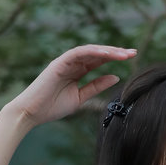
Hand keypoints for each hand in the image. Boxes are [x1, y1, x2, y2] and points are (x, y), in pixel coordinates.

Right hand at [7, 44, 137, 128]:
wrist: (31, 113)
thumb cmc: (52, 107)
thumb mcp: (80, 97)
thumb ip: (96, 86)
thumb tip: (116, 77)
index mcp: (77, 71)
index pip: (99, 61)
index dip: (115, 58)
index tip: (132, 58)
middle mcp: (73, 63)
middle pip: (98, 53)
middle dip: (116, 52)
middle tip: (133, 52)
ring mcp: (65, 61)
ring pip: (90, 51)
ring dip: (107, 51)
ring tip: (124, 54)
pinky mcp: (59, 62)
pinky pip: (78, 53)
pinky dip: (92, 52)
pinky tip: (106, 54)